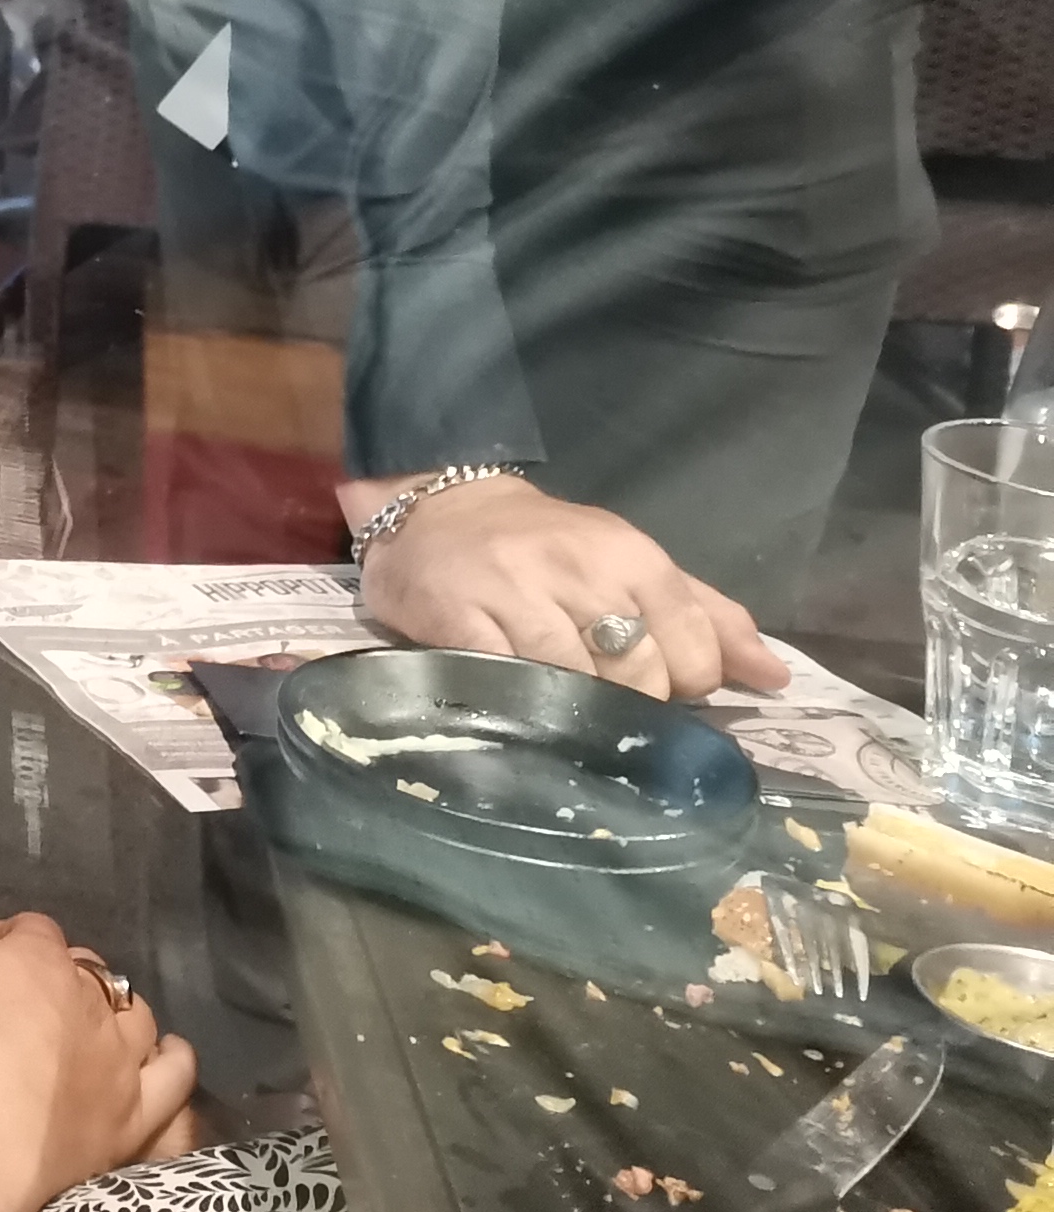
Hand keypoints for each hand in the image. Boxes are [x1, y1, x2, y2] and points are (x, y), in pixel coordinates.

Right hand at [0, 861, 194, 1211]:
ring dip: (124, 1011)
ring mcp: (119, 1058)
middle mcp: (90, 1001)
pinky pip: (172, 1082)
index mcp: (40, 960)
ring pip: (137, 1018)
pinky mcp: (134, 1114)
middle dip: (67, 976)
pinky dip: (176, 1063)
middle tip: (32, 998)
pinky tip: (174, 1055)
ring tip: (105, 1020)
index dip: (13, 939)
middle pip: (89, 972)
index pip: (35, 931)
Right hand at [344, 471, 788, 700]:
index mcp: (631, 556)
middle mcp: (579, 569)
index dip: (685, 685)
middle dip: (630, 700)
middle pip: (639, 676)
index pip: (693, 652)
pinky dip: (520, 700)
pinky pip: (509, 682)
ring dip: (574, 703)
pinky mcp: (459, 617)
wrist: (434, 507)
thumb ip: (706, 616)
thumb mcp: (631, 564)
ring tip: (559, 693)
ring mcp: (515, 593)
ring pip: (576, 684)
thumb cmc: (548, 545)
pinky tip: (516, 692)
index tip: (658, 683)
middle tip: (603, 692)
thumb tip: (776, 677)